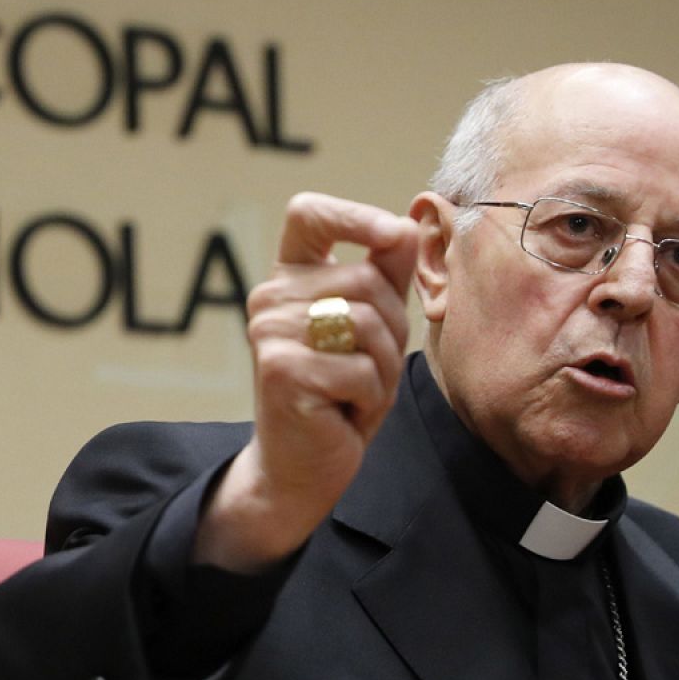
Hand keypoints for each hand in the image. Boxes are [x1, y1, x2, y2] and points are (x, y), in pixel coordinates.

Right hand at [195, 192, 416, 571]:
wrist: (302, 466)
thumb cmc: (341, 393)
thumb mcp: (372, 329)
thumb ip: (386, 276)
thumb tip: (408, 225)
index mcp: (290, 277)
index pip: (309, 213)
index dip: (354, 214)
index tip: (391, 235)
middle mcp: (271, 297)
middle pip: (365, 280)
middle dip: (391, 330)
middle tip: (369, 368)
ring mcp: (271, 331)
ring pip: (368, 323)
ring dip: (383, 367)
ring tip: (356, 390)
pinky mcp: (282, 369)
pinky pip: (362, 369)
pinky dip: (370, 397)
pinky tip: (344, 411)